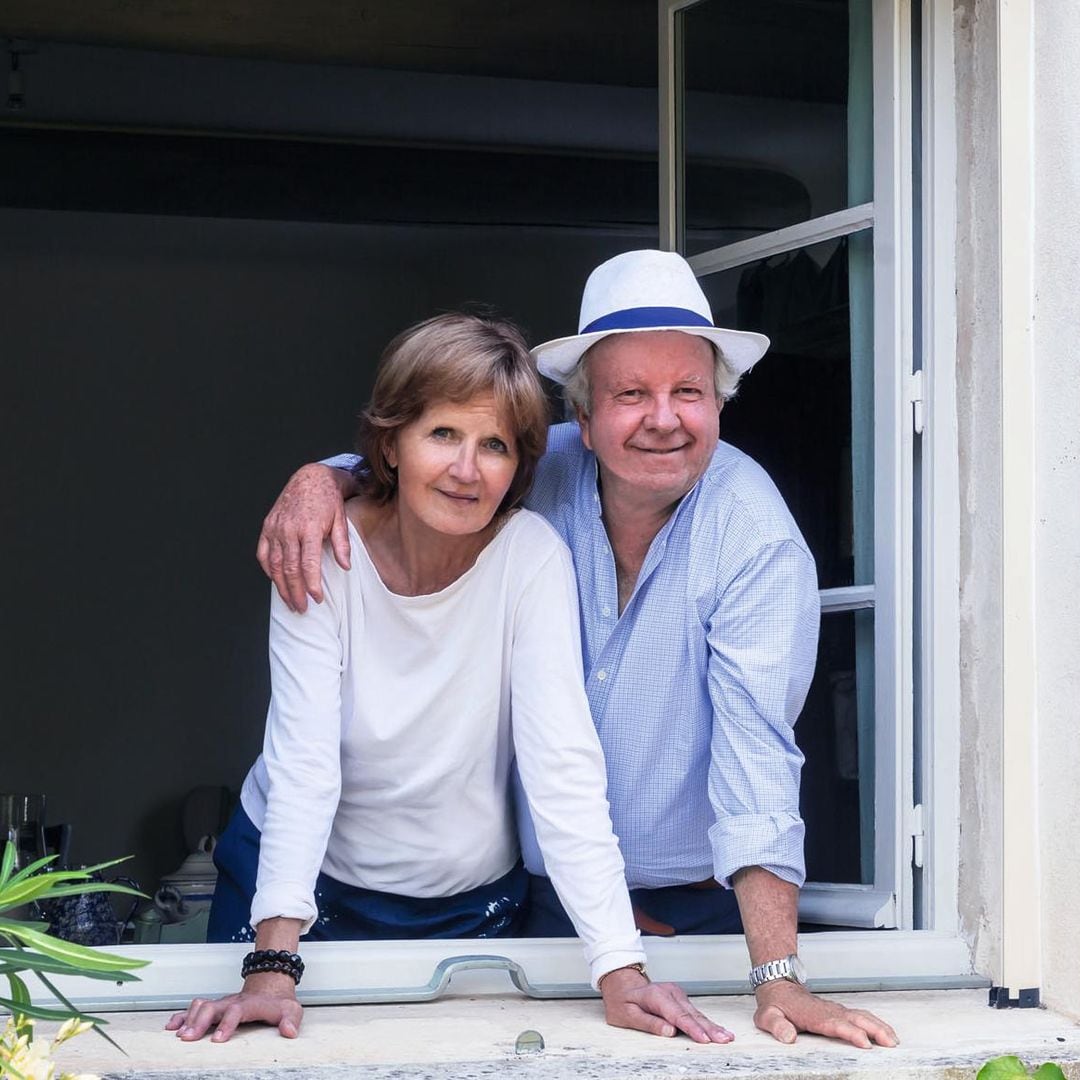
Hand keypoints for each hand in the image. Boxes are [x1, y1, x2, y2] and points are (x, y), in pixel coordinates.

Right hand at [165, 974, 302, 1042]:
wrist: (271, 985)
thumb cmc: (279, 1003)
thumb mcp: (291, 1010)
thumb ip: (291, 1020)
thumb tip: (290, 1031)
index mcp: (250, 1004)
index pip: (237, 1011)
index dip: (227, 1024)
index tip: (217, 1039)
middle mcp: (232, 1002)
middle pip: (213, 1007)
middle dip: (200, 1021)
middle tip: (188, 1038)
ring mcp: (222, 1003)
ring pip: (201, 1005)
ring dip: (188, 1018)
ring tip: (178, 1034)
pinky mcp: (215, 1006)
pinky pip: (195, 1008)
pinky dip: (182, 1015)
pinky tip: (172, 1026)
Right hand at [256, 464, 352, 611]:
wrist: (310, 478)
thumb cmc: (328, 499)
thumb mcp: (341, 519)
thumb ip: (342, 544)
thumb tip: (345, 567)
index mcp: (309, 528)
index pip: (308, 564)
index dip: (312, 584)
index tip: (317, 599)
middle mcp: (289, 529)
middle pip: (289, 569)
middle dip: (295, 592)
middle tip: (302, 608)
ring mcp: (275, 528)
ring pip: (274, 565)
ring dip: (281, 586)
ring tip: (290, 602)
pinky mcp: (267, 527)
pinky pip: (263, 554)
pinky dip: (268, 570)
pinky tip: (276, 582)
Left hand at [600, 967, 733, 1042]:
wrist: (622, 985)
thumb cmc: (623, 1002)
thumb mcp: (628, 1015)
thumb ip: (649, 1022)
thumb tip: (669, 1031)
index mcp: (656, 996)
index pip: (678, 1016)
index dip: (692, 1029)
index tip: (704, 1039)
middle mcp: (669, 992)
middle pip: (691, 1014)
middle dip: (709, 1028)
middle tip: (723, 1039)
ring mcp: (676, 994)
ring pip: (696, 1013)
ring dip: (711, 1025)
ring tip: (726, 1036)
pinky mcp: (679, 998)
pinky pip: (694, 1012)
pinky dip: (706, 1021)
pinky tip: (717, 1029)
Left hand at [752, 980, 897, 1048]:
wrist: (779, 985)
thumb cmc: (776, 1004)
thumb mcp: (768, 1016)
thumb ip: (777, 1026)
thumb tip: (788, 1037)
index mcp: (813, 1014)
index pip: (834, 1024)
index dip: (850, 1032)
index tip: (864, 1042)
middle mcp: (828, 1011)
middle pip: (854, 1018)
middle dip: (873, 1029)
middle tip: (890, 1042)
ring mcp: (835, 1010)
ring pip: (861, 1015)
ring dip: (878, 1026)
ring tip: (893, 1040)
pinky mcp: (839, 1011)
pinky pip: (860, 1015)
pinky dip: (875, 1023)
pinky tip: (885, 1032)